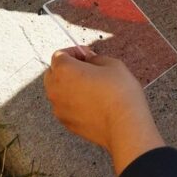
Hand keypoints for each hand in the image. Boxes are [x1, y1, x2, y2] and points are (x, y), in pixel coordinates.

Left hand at [44, 47, 163, 176]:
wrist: (124, 125)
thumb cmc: (119, 93)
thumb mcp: (111, 64)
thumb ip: (94, 58)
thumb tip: (88, 59)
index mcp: (64, 70)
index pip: (59, 54)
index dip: (73, 52)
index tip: (85, 54)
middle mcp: (56, 89)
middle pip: (53, 73)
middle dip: (67, 68)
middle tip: (86, 68)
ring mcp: (59, 108)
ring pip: (57, 91)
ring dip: (68, 85)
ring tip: (90, 86)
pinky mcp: (66, 123)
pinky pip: (64, 107)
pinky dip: (72, 101)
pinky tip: (91, 101)